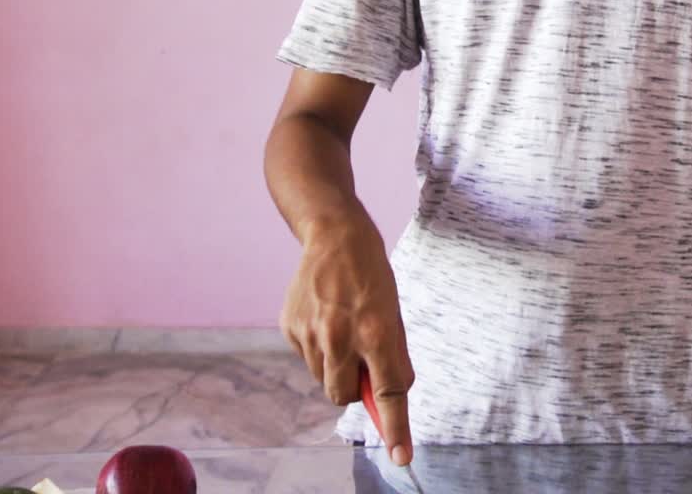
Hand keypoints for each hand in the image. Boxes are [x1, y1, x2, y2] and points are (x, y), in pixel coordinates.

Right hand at [280, 208, 414, 464]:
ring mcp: (310, 333)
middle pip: (344, 396)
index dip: (396, 428)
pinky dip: (318, 349)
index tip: (402, 458)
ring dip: (336, 366)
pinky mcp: (289, 327)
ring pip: (324, 379)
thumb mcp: (393, 312)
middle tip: (362, 358)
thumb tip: (386, 396)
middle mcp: (340, 336)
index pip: (389, 392)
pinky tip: (324, 317)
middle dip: (354, 389)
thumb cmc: (371, 274)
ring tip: (343, 325)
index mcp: (376, 330)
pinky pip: (307, 359)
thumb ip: (391, 356)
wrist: (333, 233)